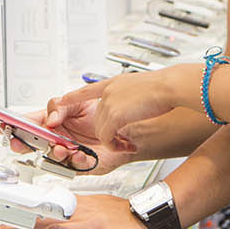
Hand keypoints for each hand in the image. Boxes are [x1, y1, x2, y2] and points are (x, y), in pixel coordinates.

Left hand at [0, 193, 157, 228]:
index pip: (46, 205)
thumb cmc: (133, 220)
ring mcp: (79, 216)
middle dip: (12, 219)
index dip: (26, 212)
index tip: (11, 218)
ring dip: (14, 228)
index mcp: (81, 203)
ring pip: (38, 219)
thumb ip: (89, 223)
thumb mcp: (106, 220)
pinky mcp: (85, 228)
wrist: (150, 218)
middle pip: (36, 210)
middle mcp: (76, 206)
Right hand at [5, 101, 133, 173]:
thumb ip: (61, 106)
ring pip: (52, 157)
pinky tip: (79, 155)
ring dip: (53, 153)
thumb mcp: (79, 101)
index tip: (5, 124)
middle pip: (33, 144)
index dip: (15, 125)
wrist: (124, 127)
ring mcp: (67, 152)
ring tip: (60, 147)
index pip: (29, 123)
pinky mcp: (80, 165)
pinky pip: (74, 167)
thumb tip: (49, 119)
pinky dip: (76, 161)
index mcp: (52, 122)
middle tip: (18, 142)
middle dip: (23, 144)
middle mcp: (56, 138)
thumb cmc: (102, 114)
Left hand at [58, 65, 199, 149]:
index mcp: (113, 83)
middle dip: (108, 132)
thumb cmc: (161, 87)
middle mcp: (108, 92)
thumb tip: (127, 105)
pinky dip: (114, 145)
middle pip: (97, 119)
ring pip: (101, 130)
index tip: (61, 100)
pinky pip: (106, 137)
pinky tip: (125, 145)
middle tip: (122, 140)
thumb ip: (127, 94)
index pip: (86, 90)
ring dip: (113, 140)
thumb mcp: (139, 85)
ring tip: (127, 143)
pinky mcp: (113, 116)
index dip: (73, 96)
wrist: (168, 86)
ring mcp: (109, 103)